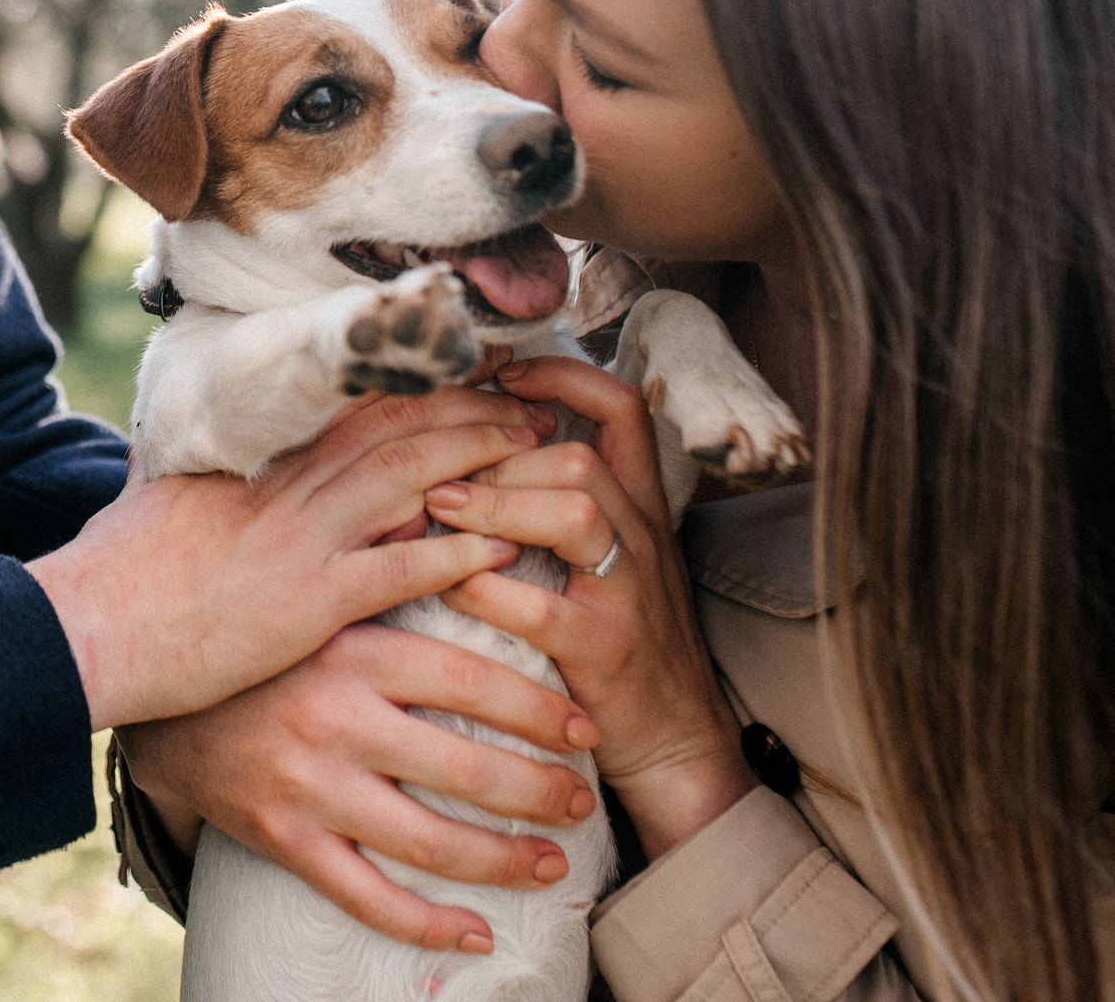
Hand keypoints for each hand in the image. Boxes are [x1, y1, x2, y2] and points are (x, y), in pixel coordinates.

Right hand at [29, 387, 548, 731]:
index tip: (472, 373)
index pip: (354, 403)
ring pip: (412, 478)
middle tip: (533, 400)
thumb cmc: (122, 568)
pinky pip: (399, 566)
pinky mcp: (310, 601)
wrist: (90, 621)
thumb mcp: (166, 496)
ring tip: (539, 449)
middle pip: (399, 426)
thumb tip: (202, 439)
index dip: (422, 383)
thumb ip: (204, 467)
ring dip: (483, 458)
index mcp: (260, 460)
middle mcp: (289, 487)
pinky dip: (455, 551)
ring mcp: (302, 539)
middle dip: (474, 409)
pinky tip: (502, 543)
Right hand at [117, 617, 601, 954]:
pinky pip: (364, 897)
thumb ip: (395, 572)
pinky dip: (426, 924)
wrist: (161, 698)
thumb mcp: (323, 597)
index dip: (537, 709)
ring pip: (425, 841)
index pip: (468, 680)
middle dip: (538, 791)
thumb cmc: (264, 642)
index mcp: (350, 650)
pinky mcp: (282, 837)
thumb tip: (488, 536)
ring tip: (555, 865)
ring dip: (503, 861)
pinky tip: (478, 936)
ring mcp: (306, 784)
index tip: (585, 727)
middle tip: (584, 799)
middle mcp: (332, 718)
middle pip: (461, 767)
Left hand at [421, 356, 753, 858]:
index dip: (562, 377)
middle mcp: (640, 537)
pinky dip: (485, 589)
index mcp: (638, 504)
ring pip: (574, 511)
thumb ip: (557, 497)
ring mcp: (628, 593)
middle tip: (440, 464)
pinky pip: (542, 606)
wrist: (676, 741)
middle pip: (581, 455)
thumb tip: (481, 438)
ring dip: (494, 503)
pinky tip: (446, 585)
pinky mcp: (605, 651)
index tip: (500, 374)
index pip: (621, 408)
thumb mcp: (604, 554)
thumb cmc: (619, 637)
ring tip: (438, 508)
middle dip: (502, 451)